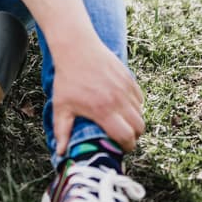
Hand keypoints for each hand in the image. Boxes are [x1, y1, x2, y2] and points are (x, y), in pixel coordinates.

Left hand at [51, 39, 143, 155]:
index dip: (127, 146)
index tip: (121, 148)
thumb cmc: (66, 78)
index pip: (126, 136)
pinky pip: (140, 98)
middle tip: (123, 136)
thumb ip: (62, 131)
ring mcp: (125, 88)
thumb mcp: (60, 106)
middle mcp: (118, 100)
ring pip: (141, 113)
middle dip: (133, 136)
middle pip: (139, 127)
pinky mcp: (129, 78)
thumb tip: (61, 153)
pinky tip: (123, 106)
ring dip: (134, 120)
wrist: (76, 48)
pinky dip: (135, 106)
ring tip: (122, 122)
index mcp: (103, 110)